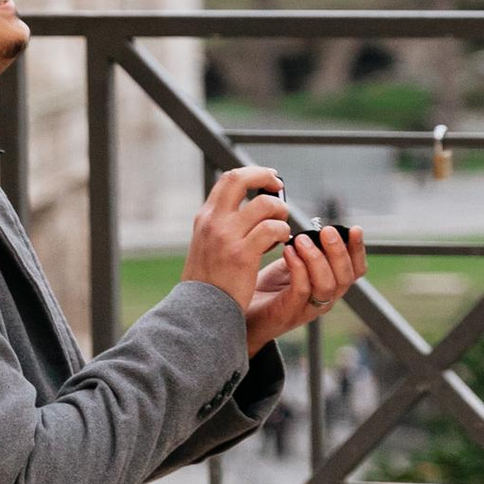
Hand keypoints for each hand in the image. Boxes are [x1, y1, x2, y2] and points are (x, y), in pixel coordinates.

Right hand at [183, 166, 296, 312]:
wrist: (200, 310)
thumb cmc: (210, 281)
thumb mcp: (207, 244)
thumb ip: (223, 223)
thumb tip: (251, 205)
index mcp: (205, 217)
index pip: (228, 179)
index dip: (252, 173)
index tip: (269, 178)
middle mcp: (213, 222)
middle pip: (240, 179)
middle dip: (265, 177)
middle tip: (279, 188)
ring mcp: (227, 237)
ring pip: (264, 205)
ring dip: (280, 212)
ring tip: (281, 227)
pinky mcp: (242, 254)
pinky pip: (273, 229)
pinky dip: (283, 232)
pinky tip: (281, 243)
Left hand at [244, 218, 366, 353]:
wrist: (238, 313)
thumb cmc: (266, 288)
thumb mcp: (292, 264)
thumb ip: (308, 251)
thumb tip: (319, 228)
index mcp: (329, 285)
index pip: (355, 271)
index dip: (358, 251)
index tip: (355, 229)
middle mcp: (324, 300)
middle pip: (345, 278)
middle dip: (339, 252)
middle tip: (326, 230)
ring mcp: (307, 309)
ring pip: (327, 286)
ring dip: (317, 258)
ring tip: (301, 239)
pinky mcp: (288, 313)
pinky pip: (302, 290)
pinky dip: (298, 268)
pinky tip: (288, 251)